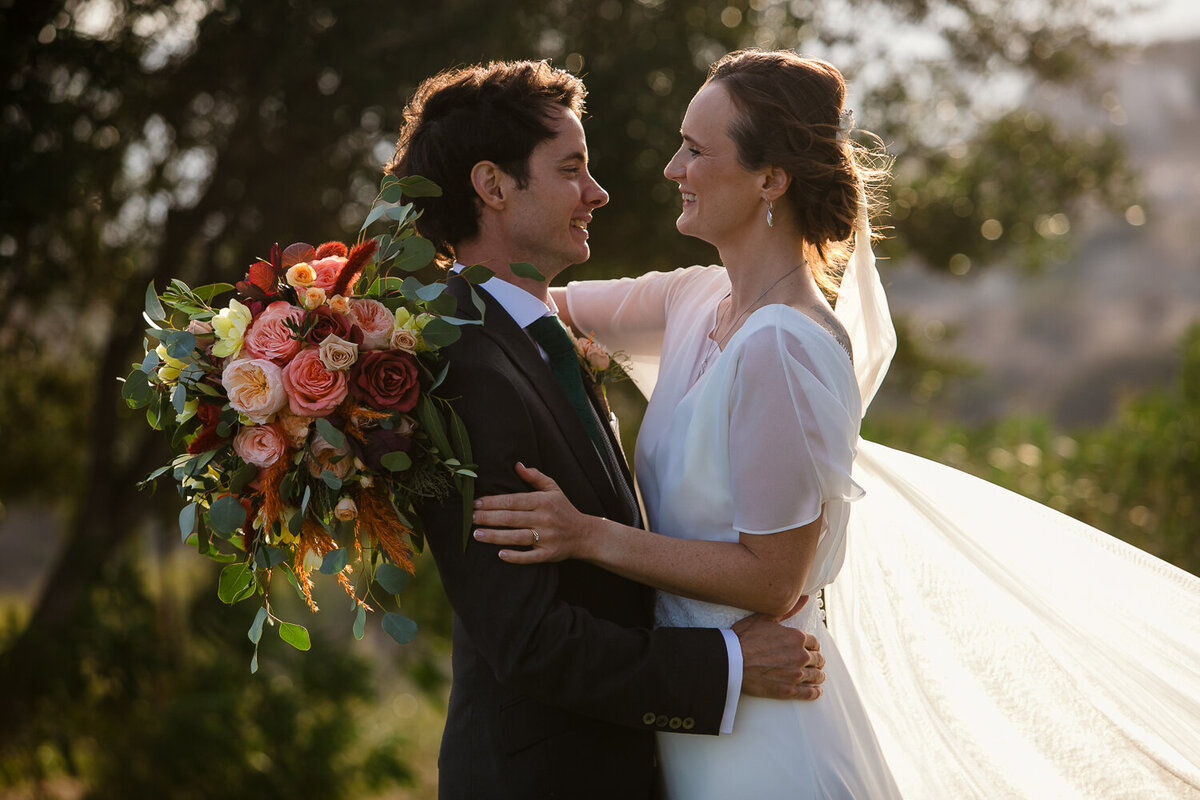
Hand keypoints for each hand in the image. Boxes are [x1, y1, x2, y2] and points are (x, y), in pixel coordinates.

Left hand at [472, 463, 595, 563]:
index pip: (513, 501)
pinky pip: (530, 557)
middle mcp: (544, 519)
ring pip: (517, 537)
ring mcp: (547, 538)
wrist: (585, 534)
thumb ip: (535, 477)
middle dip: (488, 518)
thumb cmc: (564, 509)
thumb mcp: (553, 488)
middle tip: (470, 518)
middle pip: (511, 518)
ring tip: (477, 534)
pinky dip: (515, 557)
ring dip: (495, 536)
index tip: (476, 503)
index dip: (493, 502)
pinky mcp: (549, 554)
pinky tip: (500, 555)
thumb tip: (517, 465)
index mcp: (543, 501)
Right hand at [733, 613, 825, 700]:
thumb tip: (804, 598)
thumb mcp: (765, 618)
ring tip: (817, 677)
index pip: (815, 642)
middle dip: (816, 660)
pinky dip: (815, 692)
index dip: (812, 645)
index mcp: (796, 637)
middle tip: (814, 663)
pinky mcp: (789, 690)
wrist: (731, 661)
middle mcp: (800, 656)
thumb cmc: (744, 638)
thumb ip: (788, 610)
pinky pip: (809, 693)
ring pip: (816, 676)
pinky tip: (816, 691)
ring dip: (818, 676)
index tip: (810, 648)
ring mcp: (796, 674)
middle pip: (818, 659)